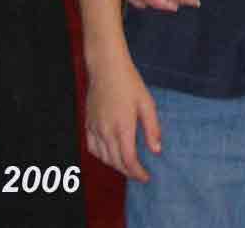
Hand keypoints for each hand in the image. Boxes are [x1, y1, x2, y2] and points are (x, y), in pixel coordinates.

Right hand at [85, 60, 160, 182]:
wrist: (106, 68)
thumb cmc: (129, 83)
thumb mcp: (147, 104)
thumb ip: (152, 129)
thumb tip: (156, 151)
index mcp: (123, 127)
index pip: (129, 160)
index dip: (138, 173)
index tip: (146, 177)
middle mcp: (106, 131)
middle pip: (116, 162)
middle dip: (128, 172)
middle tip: (139, 175)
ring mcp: (95, 128)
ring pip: (103, 157)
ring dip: (115, 166)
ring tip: (127, 167)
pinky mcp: (88, 124)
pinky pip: (92, 148)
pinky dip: (101, 157)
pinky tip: (110, 156)